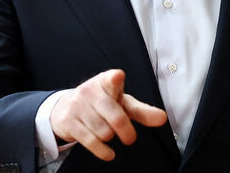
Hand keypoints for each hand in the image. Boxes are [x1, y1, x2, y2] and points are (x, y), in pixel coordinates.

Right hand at [49, 69, 167, 160]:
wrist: (66, 107)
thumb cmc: (102, 104)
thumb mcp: (122, 103)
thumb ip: (142, 111)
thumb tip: (162, 118)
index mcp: (106, 81)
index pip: (111, 79)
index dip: (115, 79)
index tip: (118, 77)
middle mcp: (90, 91)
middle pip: (116, 118)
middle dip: (126, 132)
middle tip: (130, 138)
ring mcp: (77, 105)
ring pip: (104, 132)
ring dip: (110, 137)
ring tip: (106, 131)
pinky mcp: (68, 121)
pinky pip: (91, 142)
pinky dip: (103, 151)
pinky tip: (108, 153)